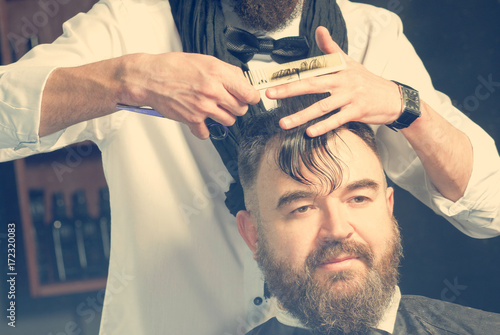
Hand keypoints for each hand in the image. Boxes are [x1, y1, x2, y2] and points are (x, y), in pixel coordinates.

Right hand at [118, 52, 259, 138]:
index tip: (249, 98)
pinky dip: (204, 129)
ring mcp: (203, 107)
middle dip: (237, 107)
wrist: (149, 78)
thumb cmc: (173, 67)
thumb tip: (242, 80)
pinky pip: (207, 133)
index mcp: (218, 74)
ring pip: (228, 121)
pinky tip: (199, 119)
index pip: (249, 93)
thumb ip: (226, 71)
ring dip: (223, 117)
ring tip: (213, 109)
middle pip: (241, 109)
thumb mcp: (204, 60)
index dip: (251, 97)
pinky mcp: (192, 119)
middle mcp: (213, 91)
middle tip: (227, 102)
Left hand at [266, 26, 401, 136]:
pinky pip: (337, 119)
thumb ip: (331, 48)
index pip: (310, 70)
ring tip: (283, 123)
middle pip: (312, 85)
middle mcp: (342, 81)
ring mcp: (350, 97)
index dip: (291, 74)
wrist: (393, 98)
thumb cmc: (366, 81)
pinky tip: (309, 132)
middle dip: (289, 90)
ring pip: (321, 107)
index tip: (272, 79)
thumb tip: (319, 29)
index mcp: (338, 69)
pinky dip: (323, 126)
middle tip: (270, 95)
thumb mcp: (350, 62)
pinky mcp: (357, 111)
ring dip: (301, 115)